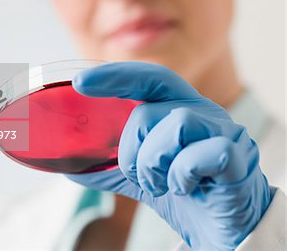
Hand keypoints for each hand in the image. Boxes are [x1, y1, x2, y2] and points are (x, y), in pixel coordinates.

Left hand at [66, 62, 272, 249]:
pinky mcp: (238, 157)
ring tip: (159, 184)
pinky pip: (201, 154)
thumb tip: (67, 163)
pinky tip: (184, 188)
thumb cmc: (184, 192)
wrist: (223, 229)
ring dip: (152, 164)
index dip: (114, 76)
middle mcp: (202, 112)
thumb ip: (109, 165)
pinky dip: (180, 176)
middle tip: (134, 173)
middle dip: (129, 147)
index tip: (80, 82)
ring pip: (174, 125)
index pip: (147, 78)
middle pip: (148, 110)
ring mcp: (224, 131)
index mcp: (179, 107)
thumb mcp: (139, 175)